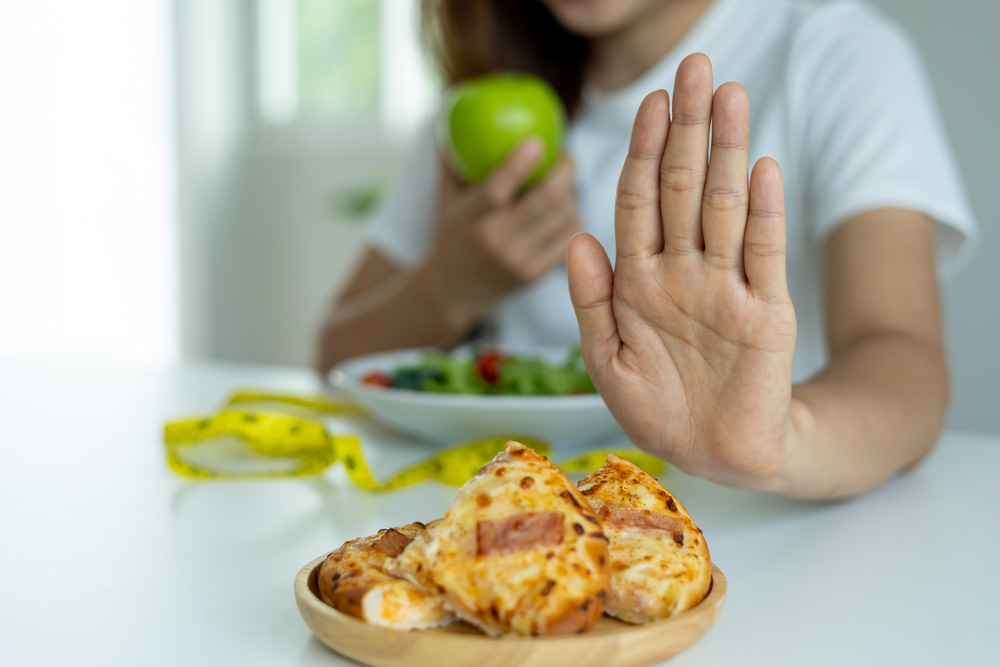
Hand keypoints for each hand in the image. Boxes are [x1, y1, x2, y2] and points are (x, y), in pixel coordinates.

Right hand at [423, 140, 581, 323]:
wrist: (451, 292)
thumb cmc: (451, 233)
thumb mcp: (446, 199)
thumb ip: (453, 161)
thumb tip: (453, 111)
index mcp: (471, 217)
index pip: (498, 189)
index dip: (520, 164)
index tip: (538, 141)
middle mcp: (496, 240)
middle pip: (544, 201)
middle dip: (564, 173)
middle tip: (567, 159)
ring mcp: (518, 260)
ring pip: (562, 218)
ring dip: (571, 195)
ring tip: (566, 185)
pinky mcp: (534, 274)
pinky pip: (567, 239)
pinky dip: (573, 219)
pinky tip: (567, 210)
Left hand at [567, 54, 797, 489]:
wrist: (716, 454)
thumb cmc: (658, 409)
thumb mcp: (606, 361)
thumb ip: (589, 302)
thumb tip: (575, 238)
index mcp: (638, 281)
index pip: (639, 200)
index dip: (643, 151)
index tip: (650, 102)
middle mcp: (682, 272)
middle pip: (683, 187)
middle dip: (687, 128)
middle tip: (695, 68)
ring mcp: (725, 287)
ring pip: (724, 206)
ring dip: (727, 151)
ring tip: (730, 96)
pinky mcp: (767, 311)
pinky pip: (763, 254)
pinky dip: (761, 211)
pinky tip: (759, 166)